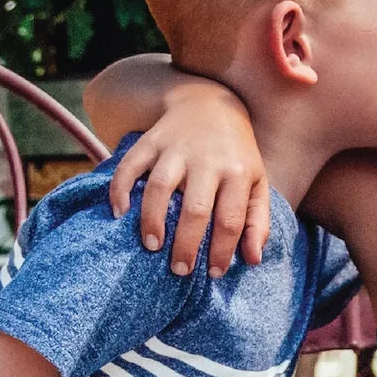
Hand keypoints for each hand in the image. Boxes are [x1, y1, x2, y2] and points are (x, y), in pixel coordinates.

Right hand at [106, 80, 268, 278]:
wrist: (209, 103)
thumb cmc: (236, 154)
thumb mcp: (257, 183)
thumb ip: (258, 221)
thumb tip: (252, 259)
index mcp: (237, 173)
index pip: (230, 220)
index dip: (221, 251)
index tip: (212, 273)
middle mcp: (207, 160)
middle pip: (195, 209)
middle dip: (186, 244)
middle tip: (179, 270)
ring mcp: (176, 149)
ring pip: (159, 188)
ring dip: (152, 220)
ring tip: (151, 246)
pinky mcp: (150, 140)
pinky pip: (130, 165)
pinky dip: (120, 189)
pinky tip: (118, 213)